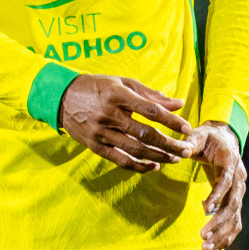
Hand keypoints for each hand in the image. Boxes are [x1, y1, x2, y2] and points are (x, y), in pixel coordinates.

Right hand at [59, 74, 194, 171]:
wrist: (61, 97)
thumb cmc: (97, 87)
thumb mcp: (123, 83)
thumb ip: (151, 95)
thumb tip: (178, 104)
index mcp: (117, 95)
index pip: (150, 110)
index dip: (171, 120)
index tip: (187, 128)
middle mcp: (109, 115)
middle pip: (145, 134)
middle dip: (169, 143)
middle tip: (186, 149)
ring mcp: (101, 132)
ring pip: (135, 150)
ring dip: (159, 156)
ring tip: (176, 158)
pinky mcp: (95, 146)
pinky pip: (120, 160)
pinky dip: (139, 166)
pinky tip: (155, 166)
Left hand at [188, 121, 245, 249]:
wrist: (225, 140)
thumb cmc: (208, 138)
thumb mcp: (198, 135)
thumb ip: (189, 142)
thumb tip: (181, 150)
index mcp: (230, 161)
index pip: (226, 181)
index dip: (217, 195)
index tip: (205, 209)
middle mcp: (239, 178)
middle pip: (233, 204)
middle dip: (218, 222)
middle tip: (202, 235)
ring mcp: (239, 192)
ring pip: (235, 217)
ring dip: (222, 234)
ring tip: (205, 247)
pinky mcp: (236, 202)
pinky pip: (235, 223)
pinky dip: (227, 237)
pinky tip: (213, 248)